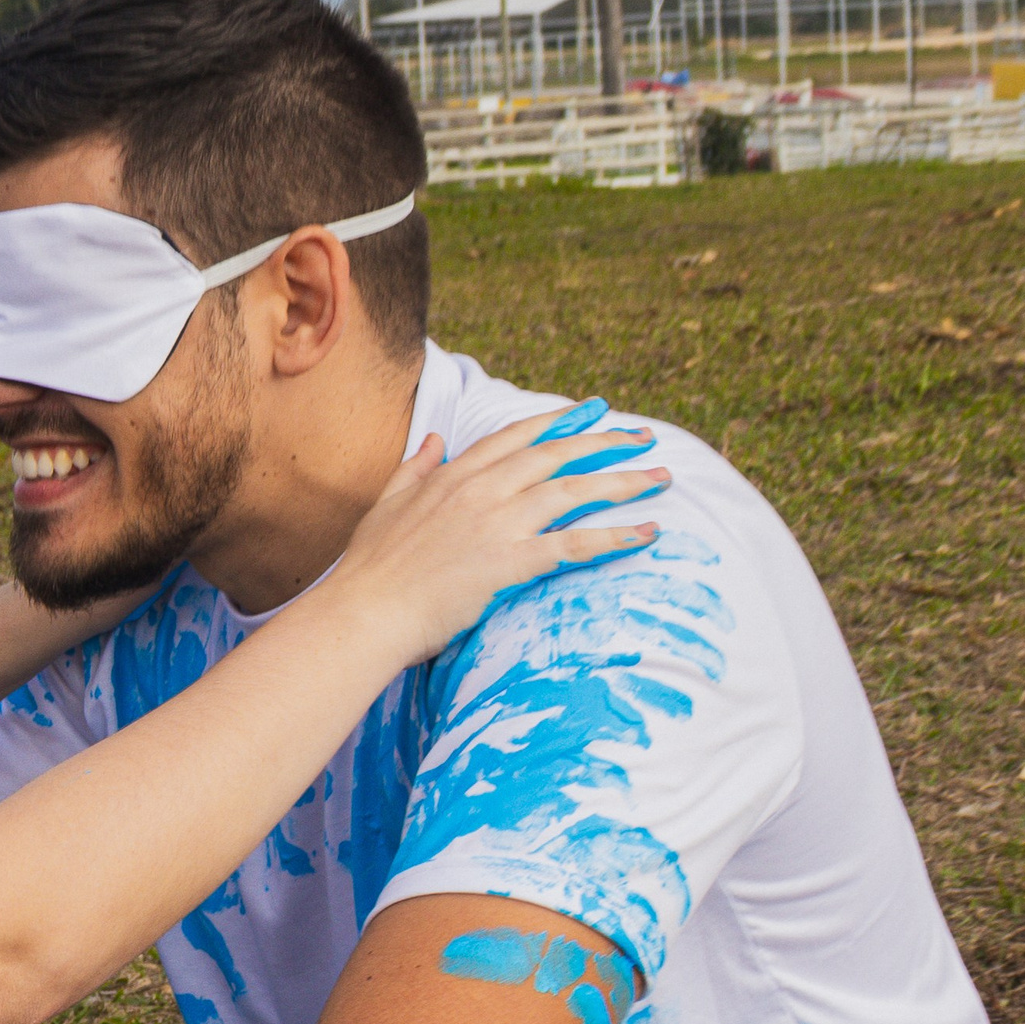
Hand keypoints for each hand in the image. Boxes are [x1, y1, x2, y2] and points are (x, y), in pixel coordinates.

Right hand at [331, 398, 667, 659]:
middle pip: (556, 455)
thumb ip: (415, 469)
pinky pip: (574, 545)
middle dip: (604, 441)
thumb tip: (435, 439)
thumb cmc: (369, 570)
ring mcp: (497, 524)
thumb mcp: (386, 505)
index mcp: (453, 476)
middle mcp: (481, 490)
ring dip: (622, 483)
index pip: (516, 436)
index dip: (559, 420)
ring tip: (661, 479)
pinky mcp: (510, 563)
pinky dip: (614, 538)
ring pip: (573, 491)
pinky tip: (646, 534)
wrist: (364, 613)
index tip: (592, 410)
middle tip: (643, 437)